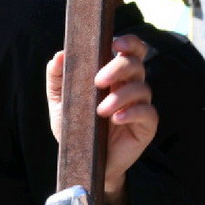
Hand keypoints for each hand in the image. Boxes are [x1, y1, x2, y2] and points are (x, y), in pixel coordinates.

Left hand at [47, 34, 157, 198]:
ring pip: (142, 88)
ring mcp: (140, 105)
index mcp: (113, 76)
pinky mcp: (146, 126)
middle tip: (98, 81)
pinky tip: (116, 119)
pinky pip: (147, 113)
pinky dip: (132, 113)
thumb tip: (59, 55)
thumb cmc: (76, 127)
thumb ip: (57, 78)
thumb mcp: (60, 102)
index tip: (115, 44)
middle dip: (118, 68)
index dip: (129, 43)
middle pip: (136, 64)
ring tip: (101, 110)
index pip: (129, 51)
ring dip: (121, 96)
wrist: (82, 161)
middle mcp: (129, 86)